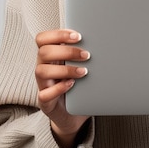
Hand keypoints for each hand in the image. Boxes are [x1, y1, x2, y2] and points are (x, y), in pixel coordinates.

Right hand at [35, 29, 90, 147]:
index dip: (58, 34)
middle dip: (67, 51)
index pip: (43, 39)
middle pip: (44, 52)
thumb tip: (106, 39)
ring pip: (42, 71)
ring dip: (65, 69)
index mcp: (50, 56)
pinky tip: (72, 84)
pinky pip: (44, 94)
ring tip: (84, 71)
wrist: (73, 113)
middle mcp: (43, 67)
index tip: (78, 36)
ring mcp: (43, 85)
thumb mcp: (80, 65)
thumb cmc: (78, 84)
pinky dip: (59, 88)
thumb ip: (84, 52)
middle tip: (87, 55)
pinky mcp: (45, 102)